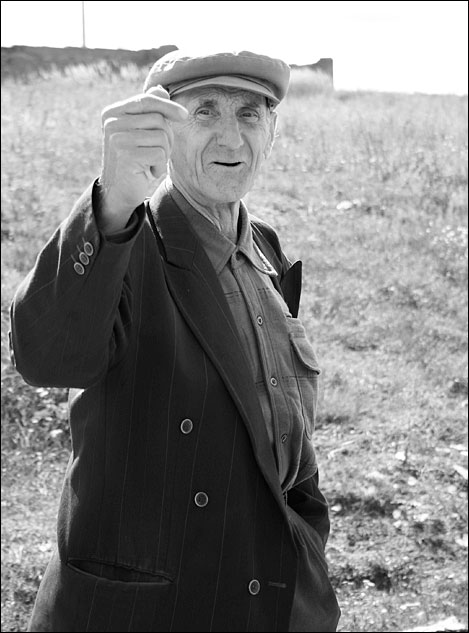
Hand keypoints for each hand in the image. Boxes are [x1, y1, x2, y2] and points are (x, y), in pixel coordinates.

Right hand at [98, 85, 187, 232]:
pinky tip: (147, 172)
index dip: (168, 106)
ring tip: (150, 163)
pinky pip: (159, 154)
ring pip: (161, 137)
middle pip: (158, 119)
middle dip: (166, 138)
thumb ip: (149, 111)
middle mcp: (111, 122)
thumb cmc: (134, 161)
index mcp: (112, 112)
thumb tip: (161, 89)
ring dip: (164, 154)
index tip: (184, 115)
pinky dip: (160, 167)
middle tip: (157, 154)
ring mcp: (117, 138)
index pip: (147, 100)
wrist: (118, 192)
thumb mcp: (141, 134)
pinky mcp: (126, 155)